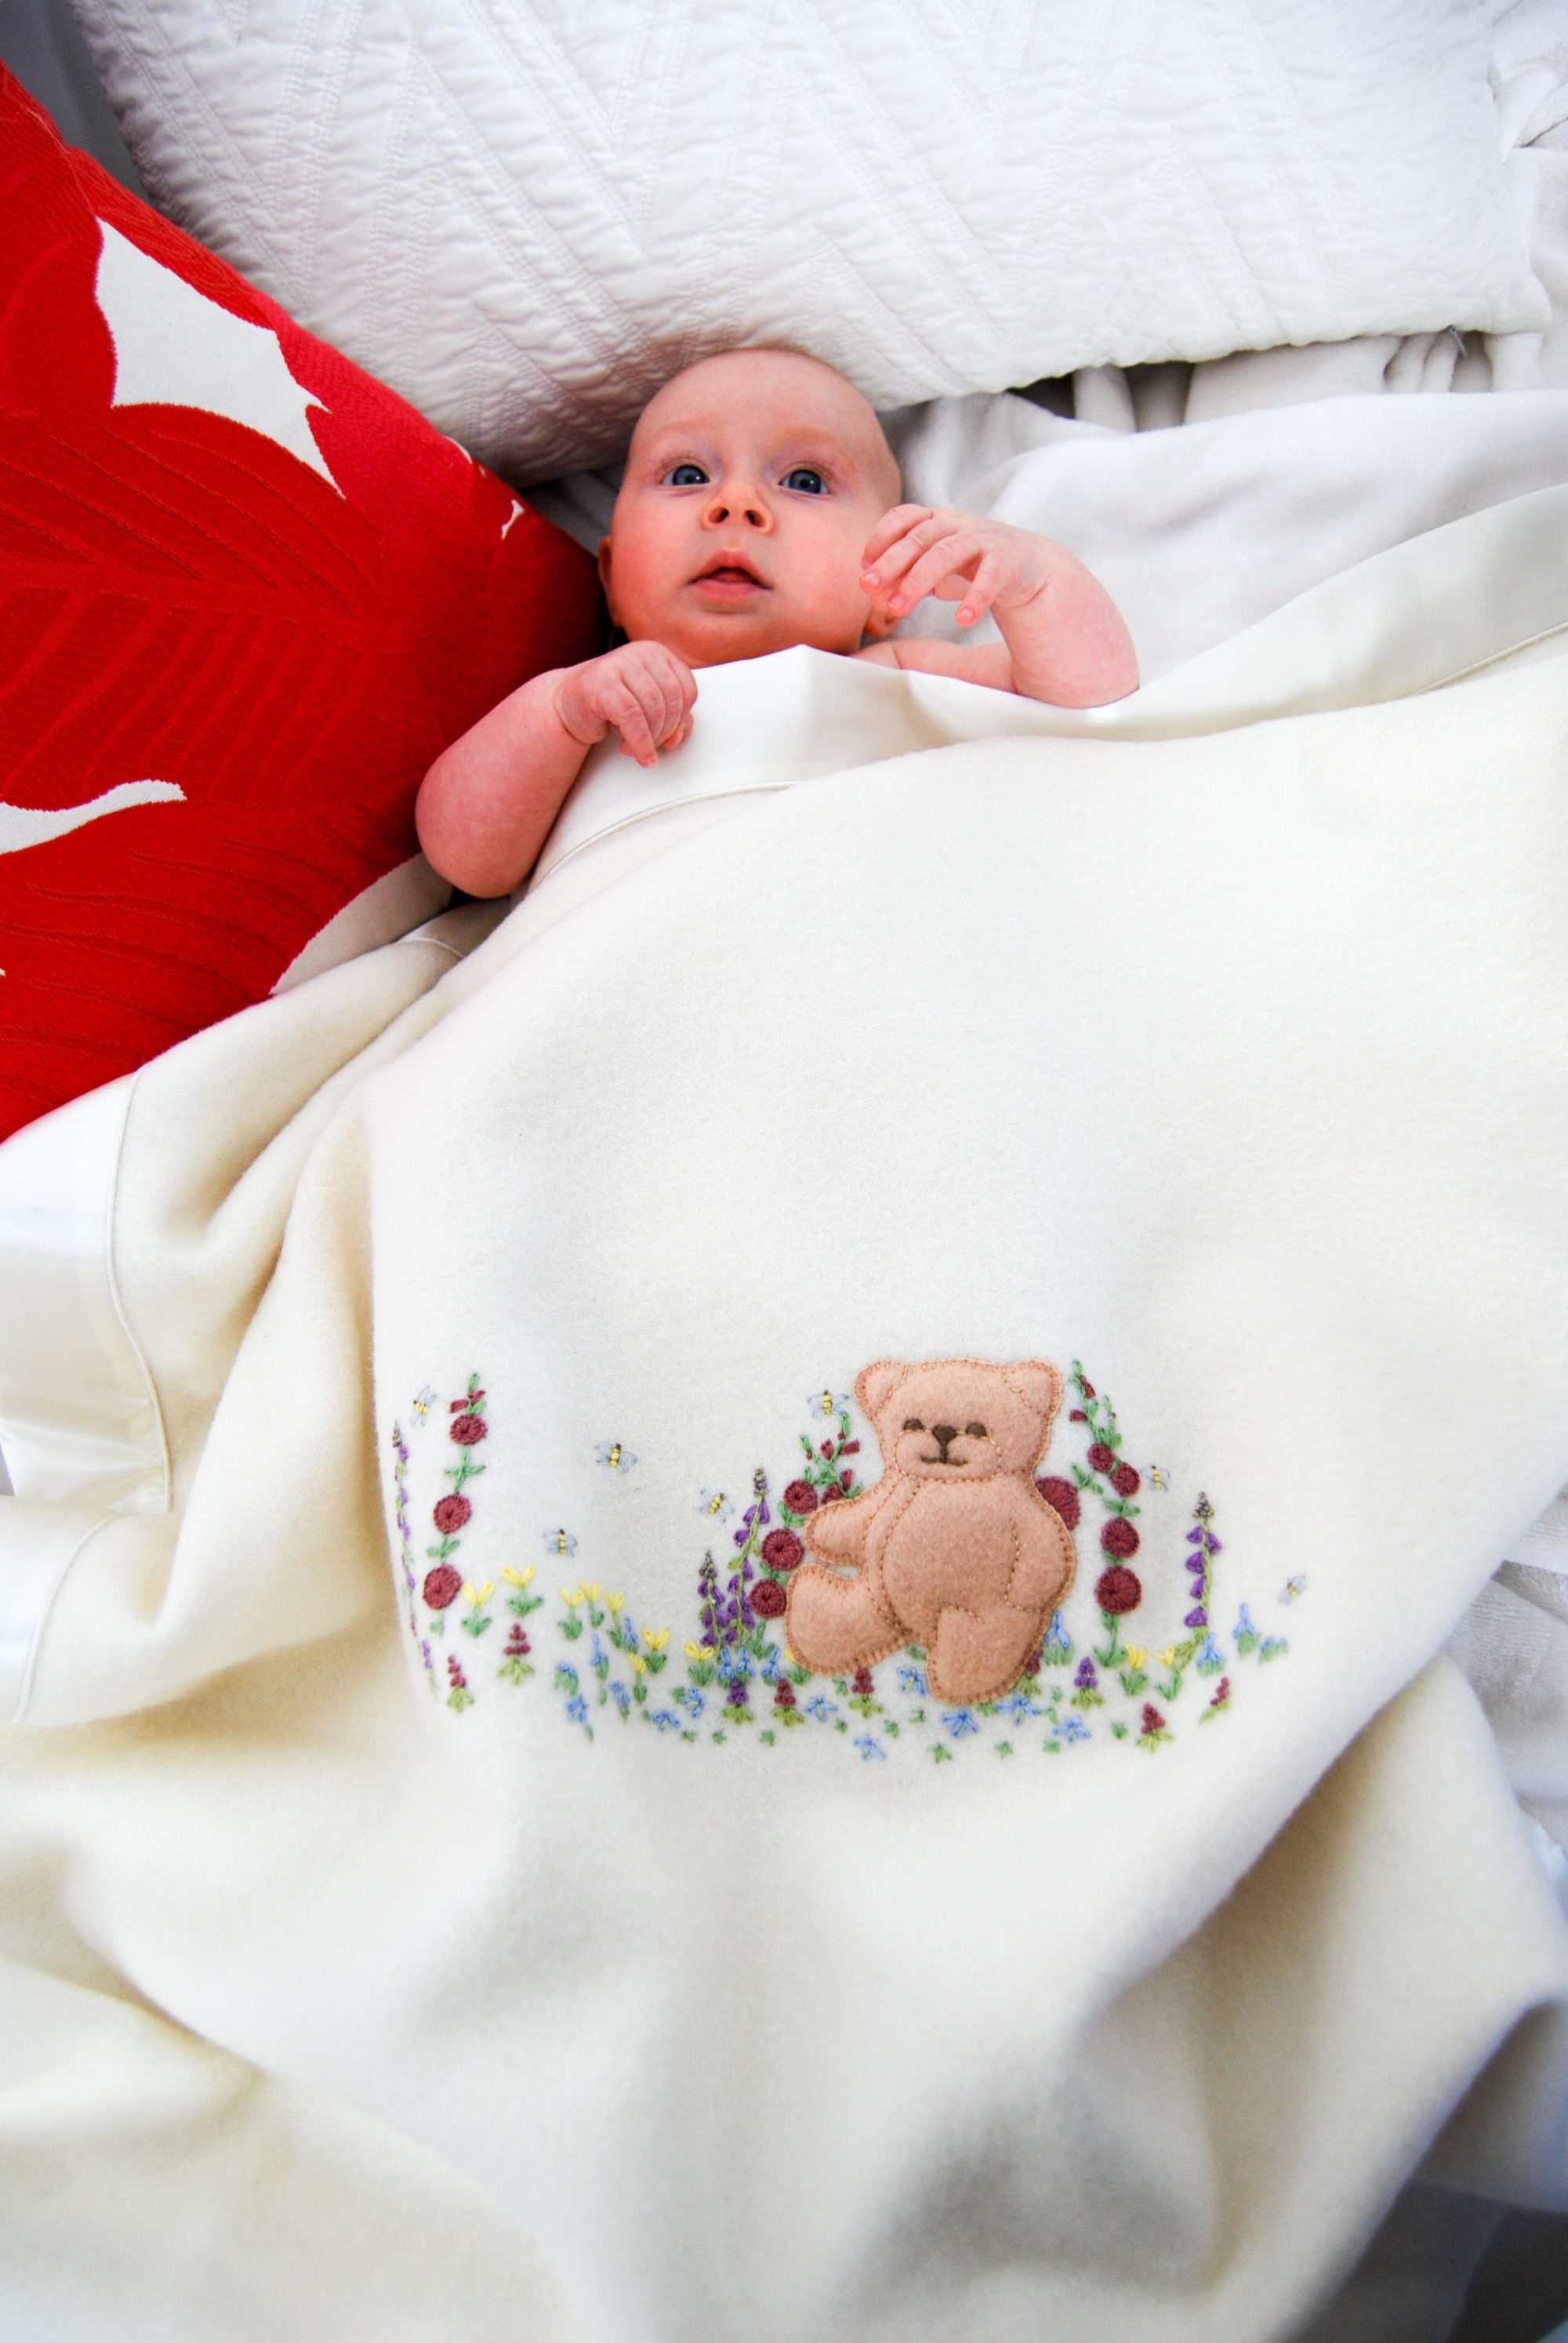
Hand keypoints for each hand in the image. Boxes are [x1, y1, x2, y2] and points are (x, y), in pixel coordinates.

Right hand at [552, 642, 696, 767]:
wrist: (566, 704)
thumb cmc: (609, 705)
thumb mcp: (647, 708)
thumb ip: (671, 719)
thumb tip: (678, 737)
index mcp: (656, 653)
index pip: (686, 689)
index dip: (682, 719)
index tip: (670, 737)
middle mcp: (640, 652)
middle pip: (672, 700)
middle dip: (664, 732)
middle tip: (651, 747)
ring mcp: (620, 663)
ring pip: (654, 709)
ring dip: (649, 739)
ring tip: (635, 749)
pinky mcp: (603, 682)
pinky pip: (632, 717)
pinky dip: (638, 742)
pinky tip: (632, 752)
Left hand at [860, 506, 1052, 629]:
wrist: (1027, 565)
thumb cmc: (971, 565)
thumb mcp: (935, 568)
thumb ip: (905, 576)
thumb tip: (873, 593)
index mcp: (936, 520)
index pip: (903, 517)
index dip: (880, 538)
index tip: (864, 567)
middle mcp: (957, 524)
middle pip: (919, 537)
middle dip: (892, 562)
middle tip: (869, 588)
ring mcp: (983, 539)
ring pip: (946, 554)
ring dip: (919, 580)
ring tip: (898, 608)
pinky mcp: (1007, 560)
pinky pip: (990, 577)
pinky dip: (976, 598)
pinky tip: (963, 619)